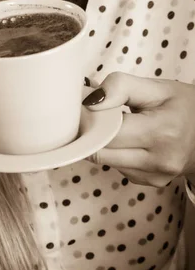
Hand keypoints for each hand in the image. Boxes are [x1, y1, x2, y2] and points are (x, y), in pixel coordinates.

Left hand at [83, 72, 194, 186]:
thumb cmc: (183, 105)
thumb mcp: (156, 87)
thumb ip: (119, 86)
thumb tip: (89, 100)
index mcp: (162, 132)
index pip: (107, 132)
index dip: (90, 118)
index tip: (85, 106)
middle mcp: (160, 160)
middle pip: (101, 151)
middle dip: (91, 132)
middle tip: (93, 114)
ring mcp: (156, 176)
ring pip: (106, 162)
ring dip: (102, 144)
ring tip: (114, 125)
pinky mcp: (151, 183)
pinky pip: (118, 168)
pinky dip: (115, 154)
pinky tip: (128, 140)